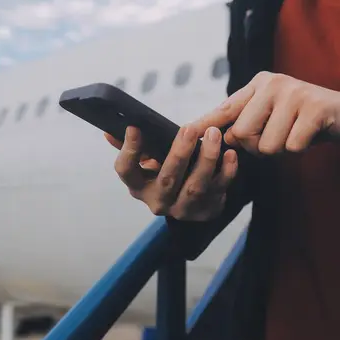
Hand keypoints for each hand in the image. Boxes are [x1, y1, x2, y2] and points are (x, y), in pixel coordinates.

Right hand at [105, 126, 237, 220]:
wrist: (191, 201)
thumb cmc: (166, 171)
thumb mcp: (148, 160)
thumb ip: (133, 146)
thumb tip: (109, 132)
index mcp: (138, 186)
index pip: (126, 171)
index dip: (129, 151)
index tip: (135, 128)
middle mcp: (158, 201)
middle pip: (167, 178)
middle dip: (180, 152)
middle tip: (189, 128)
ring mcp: (183, 210)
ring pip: (195, 186)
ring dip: (206, 159)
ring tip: (214, 135)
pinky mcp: (206, 211)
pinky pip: (219, 190)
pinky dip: (227, 172)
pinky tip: (230, 154)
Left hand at [191, 71, 339, 155]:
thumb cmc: (300, 119)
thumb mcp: (269, 115)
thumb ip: (243, 122)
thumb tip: (218, 136)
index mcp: (257, 85)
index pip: (224, 109)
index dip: (203, 125)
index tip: (184, 135)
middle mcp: (272, 83)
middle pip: (243, 134)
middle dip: (258, 147)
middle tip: (279, 136)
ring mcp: (294, 93)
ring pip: (268, 144)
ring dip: (281, 149)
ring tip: (294, 134)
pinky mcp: (314, 108)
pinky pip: (292, 146)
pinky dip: (299, 149)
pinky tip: (309, 135)